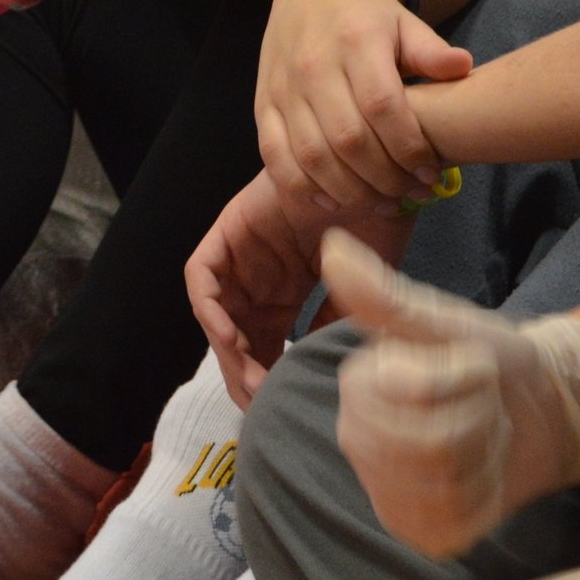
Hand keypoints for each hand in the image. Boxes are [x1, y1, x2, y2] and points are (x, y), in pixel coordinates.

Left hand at [188, 171, 413, 405]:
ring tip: (250, 381)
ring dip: (225, 349)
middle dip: (242, 372)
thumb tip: (318, 374)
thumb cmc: (378, 222)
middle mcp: (258, 275)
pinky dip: (208, 307)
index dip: (266, 377)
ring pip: (215, 311)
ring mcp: (241, 253)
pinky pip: (200, 275)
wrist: (379, 171)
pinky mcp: (228, 229)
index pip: (263, 344)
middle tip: (260, 404)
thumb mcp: (358, 289)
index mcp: (285, 290)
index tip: (279, 407)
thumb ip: (335, 326)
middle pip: (235, 333)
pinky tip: (230, 337)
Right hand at [259, 0, 470, 211]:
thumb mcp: (404, 22)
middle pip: (348, 138)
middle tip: (410, 194)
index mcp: (355, 40)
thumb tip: (462, 67)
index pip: (382, 106)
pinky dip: (301, 187)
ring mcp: (284, 88)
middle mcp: (314, 65)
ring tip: (381, 203)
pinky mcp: (263, 105)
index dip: (408, 147)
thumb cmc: (367, 16)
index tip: (431, 172)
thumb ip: (431, 50)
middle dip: (384, 178)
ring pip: (312, 155)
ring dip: (349, 191)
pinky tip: (333, 202)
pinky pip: (274, 156)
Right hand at [326, 230, 579, 559]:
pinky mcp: (418, 530)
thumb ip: (383, 294)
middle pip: (431, 441)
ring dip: (484, 453)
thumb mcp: (442, 321)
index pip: (416, 392)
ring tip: (483, 433)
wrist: (537, 407)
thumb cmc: (485, 356)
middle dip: (476, 416)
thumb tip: (333, 247)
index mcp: (357, 385)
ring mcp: (385, 490)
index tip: (473, 366)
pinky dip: (484, 495)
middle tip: (481, 403)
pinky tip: (483, 474)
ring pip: (446, 481)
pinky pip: (454, 520)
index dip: (462, 378)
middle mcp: (358, 441)